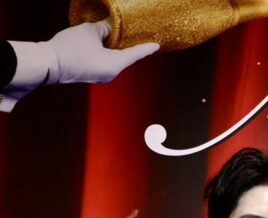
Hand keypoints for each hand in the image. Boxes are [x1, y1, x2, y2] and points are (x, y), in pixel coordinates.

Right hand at [44, 20, 158, 84]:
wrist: (47, 65)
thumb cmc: (70, 48)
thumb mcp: (90, 32)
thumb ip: (105, 29)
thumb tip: (111, 27)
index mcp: (115, 65)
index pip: (135, 54)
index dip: (146, 48)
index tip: (156, 46)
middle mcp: (111, 74)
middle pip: (124, 58)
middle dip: (129, 47)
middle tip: (136, 37)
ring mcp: (100, 77)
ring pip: (113, 61)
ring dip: (115, 50)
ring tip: (116, 38)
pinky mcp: (90, 76)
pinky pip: (103, 64)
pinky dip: (105, 55)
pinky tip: (101, 46)